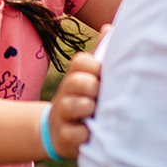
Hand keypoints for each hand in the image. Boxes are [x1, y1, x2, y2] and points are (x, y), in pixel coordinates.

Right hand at [46, 27, 108, 159]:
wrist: (57, 131)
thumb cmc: (84, 99)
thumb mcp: (91, 77)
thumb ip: (101, 55)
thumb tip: (109, 28)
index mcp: (74, 75)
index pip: (83, 61)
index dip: (95, 68)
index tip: (100, 77)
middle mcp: (65, 92)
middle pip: (80, 82)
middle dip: (93, 89)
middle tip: (98, 97)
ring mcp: (62, 115)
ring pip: (79, 106)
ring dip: (90, 110)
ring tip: (94, 115)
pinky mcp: (64, 138)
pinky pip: (79, 134)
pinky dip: (88, 135)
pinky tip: (91, 134)